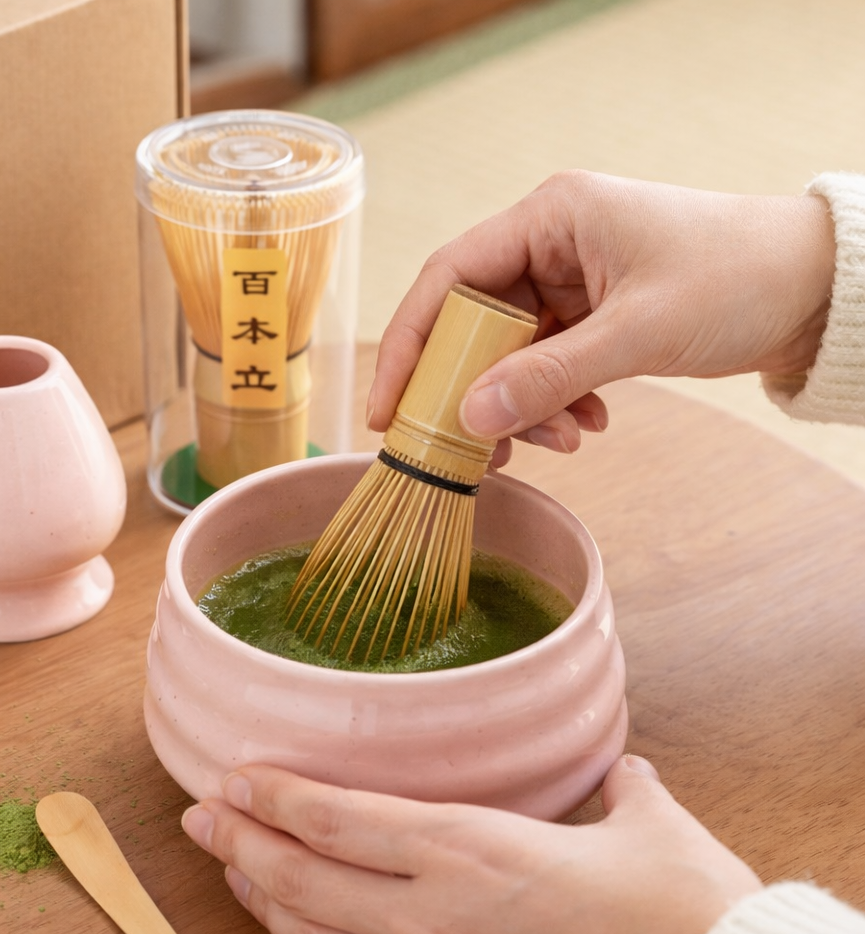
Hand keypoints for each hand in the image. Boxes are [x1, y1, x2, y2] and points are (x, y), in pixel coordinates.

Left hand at [181, 756, 761, 933]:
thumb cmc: (683, 912)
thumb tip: (624, 772)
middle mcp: (434, 914)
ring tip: (231, 873)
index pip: (336, 818)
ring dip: (264, 903)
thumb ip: (619, 790)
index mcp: (470, 847)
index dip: (274, 797)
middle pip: (302, 879)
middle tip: (198, 819)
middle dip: (240, 845)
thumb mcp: (647, 825)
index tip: (232, 778)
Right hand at [369, 170, 835, 462]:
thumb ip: (548, 377)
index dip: (410, 344)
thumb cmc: (735, 279)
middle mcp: (550, 245)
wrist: (814, 290)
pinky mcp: (591, 317)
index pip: (449, 278)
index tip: (387, 410)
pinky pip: (548, 367)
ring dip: (526, 407)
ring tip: (565, 441)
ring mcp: (570, 283)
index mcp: (549, 217)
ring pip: (511, 355)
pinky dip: (558, 404)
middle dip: (475, 391)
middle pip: (473, 324)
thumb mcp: (634, 332)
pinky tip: (592, 424)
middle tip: (473, 449)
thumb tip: (471, 421)